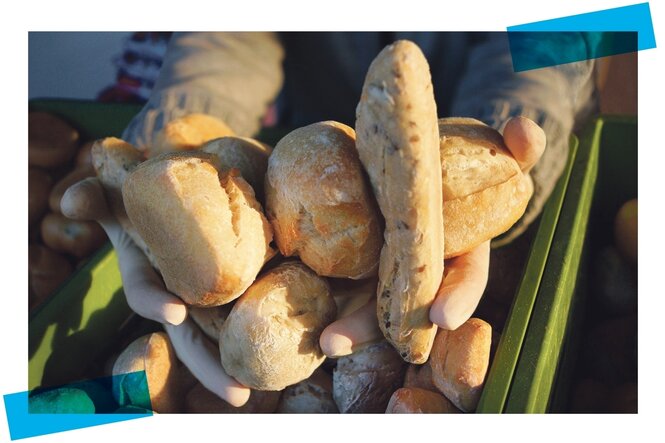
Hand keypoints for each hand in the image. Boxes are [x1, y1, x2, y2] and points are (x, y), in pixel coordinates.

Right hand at [61, 178, 249, 406]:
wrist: (186, 181)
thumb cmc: (148, 193)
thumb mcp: (118, 192)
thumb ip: (94, 196)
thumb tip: (70, 202)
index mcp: (148, 274)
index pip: (147, 296)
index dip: (156, 305)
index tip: (175, 313)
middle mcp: (179, 292)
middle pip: (193, 338)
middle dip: (212, 368)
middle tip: (238, 394)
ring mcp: (211, 292)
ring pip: (225, 334)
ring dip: (243, 361)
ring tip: (269, 386)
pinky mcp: (241, 281)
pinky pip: (253, 305)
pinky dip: (271, 321)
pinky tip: (297, 341)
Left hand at [319, 116, 545, 355]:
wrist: (418, 160)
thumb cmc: (458, 163)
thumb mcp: (488, 154)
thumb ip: (514, 149)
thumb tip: (525, 131)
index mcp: (460, 251)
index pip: (464, 280)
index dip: (458, 299)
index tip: (443, 318)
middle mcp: (421, 269)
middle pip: (403, 305)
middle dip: (377, 328)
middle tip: (344, 343)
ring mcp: (385, 265)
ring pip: (368, 302)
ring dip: (347, 325)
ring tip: (324, 341)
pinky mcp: (353, 253)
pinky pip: (338, 277)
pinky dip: (320, 291)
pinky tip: (295, 304)